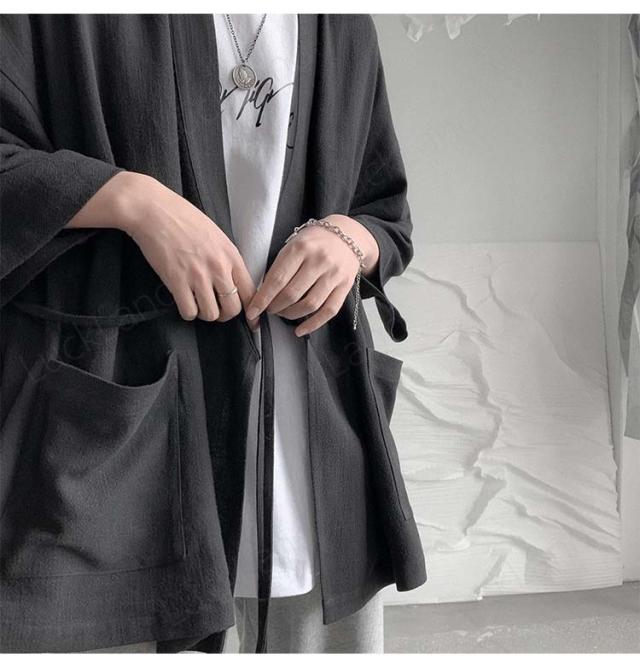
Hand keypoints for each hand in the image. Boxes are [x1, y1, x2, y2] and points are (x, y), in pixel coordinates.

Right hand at [67, 171, 255, 321]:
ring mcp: (198, 275)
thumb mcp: (216, 235)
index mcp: (231, 255)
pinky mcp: (176, 281)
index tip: (246, 316)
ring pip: (211, 314)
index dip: (249, 308)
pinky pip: (189, 311)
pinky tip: (184, 303)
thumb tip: (231, 279)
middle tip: (216, 309)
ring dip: (205, 313)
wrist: (153, 210)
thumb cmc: (182, 217)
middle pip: (233, 308)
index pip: (250, 291)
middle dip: (225, 314)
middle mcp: (218, 267)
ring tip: (198, 305)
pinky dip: (187, 312)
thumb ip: (226, 258)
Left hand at [245, 214, 379, 335]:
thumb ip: (280, 265)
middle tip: (269, 309)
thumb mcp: (293, 244)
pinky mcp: (345, 286)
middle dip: (275, 307)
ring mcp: (333, 274)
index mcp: (300, 248)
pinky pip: (329, 311)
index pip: (277, 279)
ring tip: (283, 314)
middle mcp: (318, 260)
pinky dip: (313, 324)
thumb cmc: (314, 241)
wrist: (348, 234)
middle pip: (292, 294)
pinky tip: (300, 330)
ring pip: (309, 305)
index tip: (252, 311)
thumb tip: (263, 293)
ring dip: (291, 315)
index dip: (262, 299)